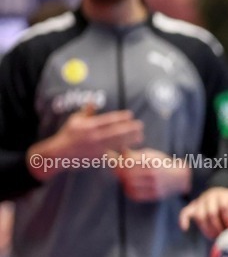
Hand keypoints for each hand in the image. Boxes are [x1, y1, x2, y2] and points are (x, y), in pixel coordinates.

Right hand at [27, 103, 142, 180]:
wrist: (59, 154)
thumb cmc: (68, 135)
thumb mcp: (75, 121)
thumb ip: (86, 111)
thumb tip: (92, 99)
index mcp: (88, 126)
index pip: (108, 120)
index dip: (121, 117)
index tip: (130, 115)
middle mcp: (93, 136)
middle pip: (116, 132)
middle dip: (129, 129)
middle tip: (140, 126)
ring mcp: (95, 147)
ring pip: (116, 143)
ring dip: (130, 139)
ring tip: (140, 136)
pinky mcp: (97, 157)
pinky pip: (112, 153)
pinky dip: (122, 150)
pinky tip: (131, 147)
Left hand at [113, 148, 191, 201]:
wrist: (180, 178)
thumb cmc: (162, 164)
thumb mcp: (151, 154)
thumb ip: (134, 155)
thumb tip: (114, 154)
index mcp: (152, 160)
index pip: (128, 161)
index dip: (118, 162)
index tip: (115, 161)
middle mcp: (153, 173)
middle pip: (126, 174)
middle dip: (118, 172)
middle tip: (117, 171)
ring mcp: (155, 185)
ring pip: (129, 185)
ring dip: (123, 182)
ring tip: (124, 179)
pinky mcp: (155, 195)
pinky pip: (135, 195)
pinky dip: (128, 190)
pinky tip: (129, 186)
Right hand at [179, 184, 227, 238]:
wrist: (217, 196)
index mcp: (221, 195)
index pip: (224, 207)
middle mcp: (209, 197)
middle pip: (212, 213)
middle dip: (218, 226)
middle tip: (222, 235)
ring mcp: (199, 202)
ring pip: (200, 216)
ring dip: (207, 229)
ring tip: (214, 237)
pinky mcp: (192, 207)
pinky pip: (185, 213)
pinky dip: (183, 220)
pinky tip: (185, 228)